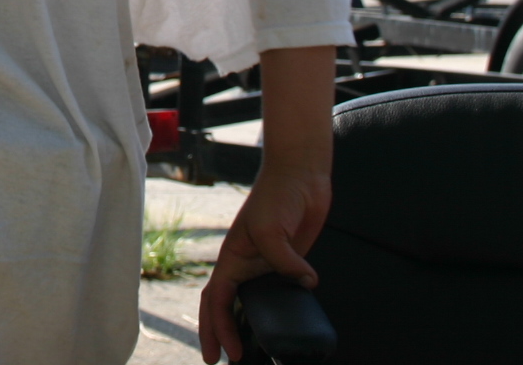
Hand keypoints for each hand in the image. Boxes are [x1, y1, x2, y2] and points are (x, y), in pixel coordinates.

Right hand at [198, 161, 329, 363]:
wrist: (300, 175)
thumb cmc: (276, 195)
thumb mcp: (271, 229)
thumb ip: (284, 262)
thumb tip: (305, 283)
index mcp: (231, 257)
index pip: (217, 300)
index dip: (218, 328)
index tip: (228, 353)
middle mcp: (245, 264)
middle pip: (223, 305)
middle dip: (218, 333)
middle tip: (220, 360)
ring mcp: (266, 264)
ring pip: (250, 302)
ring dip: (244, 325)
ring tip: (247, 350)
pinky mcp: (288, 262)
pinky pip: (281, 291)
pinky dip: (280, 309)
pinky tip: (286, 323)